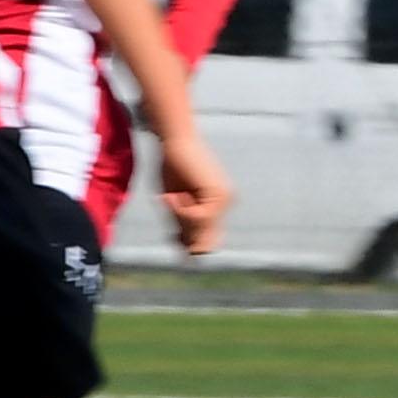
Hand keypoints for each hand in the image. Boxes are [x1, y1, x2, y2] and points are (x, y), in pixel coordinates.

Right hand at [157, 126, 232, 254]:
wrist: (175, 141)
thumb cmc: (171, 168)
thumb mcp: (177, 205)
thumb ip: (185, 227)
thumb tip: (193, 256)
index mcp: (218, 205)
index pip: (206, 240)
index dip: (187, 242)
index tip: (173, 232)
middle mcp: (226, 203)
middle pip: (204, 239)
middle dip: (182, 229)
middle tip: (172, 205)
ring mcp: (225, 199)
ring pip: (200, 229)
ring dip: (180, 217)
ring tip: (173, 197)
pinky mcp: (218, 195)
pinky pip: (197, 218)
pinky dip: (181, 211)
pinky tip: (177, 194)